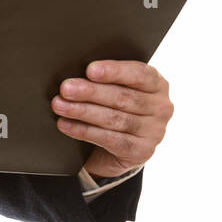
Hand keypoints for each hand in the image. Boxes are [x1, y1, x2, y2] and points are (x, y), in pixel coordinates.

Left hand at [50, 60, 172, 178]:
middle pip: (123, 97)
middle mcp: (161, 107)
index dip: (114, 71)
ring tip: (59, 105)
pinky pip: (109, 140)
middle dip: (90, 92)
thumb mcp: (118, 90)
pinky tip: (66, 125)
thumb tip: (75, 69)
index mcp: (157, 84)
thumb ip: (107, 80)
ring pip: (114, 119)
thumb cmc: (115, 108)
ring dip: (83, 111)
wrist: (119, 148)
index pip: (139, 74)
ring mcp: (154, 132)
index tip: (90, 70)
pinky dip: (84, 131)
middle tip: (66, 88)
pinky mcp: (141, 152)